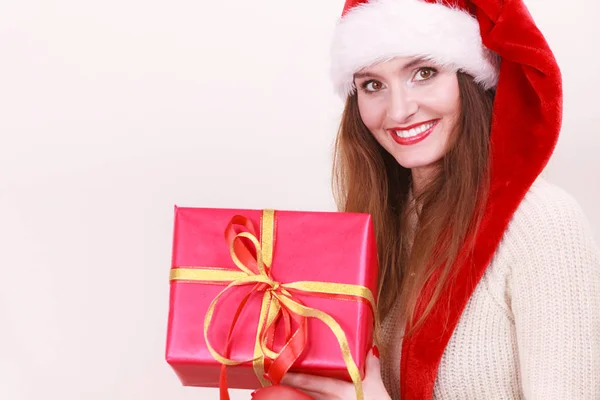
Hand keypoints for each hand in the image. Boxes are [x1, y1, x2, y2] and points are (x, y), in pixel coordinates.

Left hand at [252, 347, 389, 399]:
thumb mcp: (378, 386)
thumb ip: (372, 366)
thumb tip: (370, 350)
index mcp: (339, 390)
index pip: (312, 381)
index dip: (293, 375)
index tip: (276, 369)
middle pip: (302, 392)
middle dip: (285, 384)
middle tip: (267, 375)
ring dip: (290, 395)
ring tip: (272, 389)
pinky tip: (290, 399)